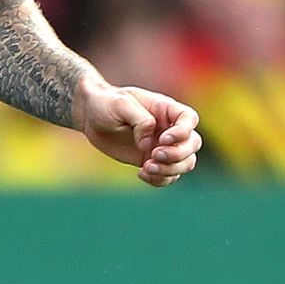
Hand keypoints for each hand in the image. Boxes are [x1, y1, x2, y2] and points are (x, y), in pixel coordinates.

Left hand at [77, 82, 201, 186]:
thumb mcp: (120, 104)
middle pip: (193, 144)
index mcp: (165, 109)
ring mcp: (162, 147)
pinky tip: (141, 173)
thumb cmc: (106, 103)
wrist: (91, 117)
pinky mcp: (151, 161)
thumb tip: (149, 144)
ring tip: (146, 167)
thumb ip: (140, 120)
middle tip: (153, 155)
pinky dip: (160, 179)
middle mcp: (169, 129)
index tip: (162, 139)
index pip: (190, 120)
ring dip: (170, 170)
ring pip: (185, 163)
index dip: (183, 133)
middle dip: (177, 154)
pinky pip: (168, 176)